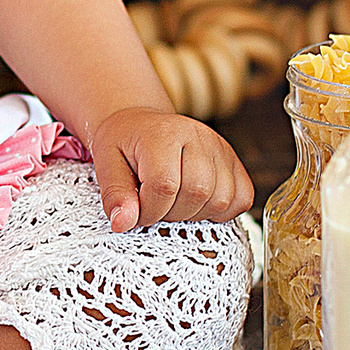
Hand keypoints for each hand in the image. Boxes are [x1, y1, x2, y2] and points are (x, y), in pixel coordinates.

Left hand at [90, 107, 253, 230]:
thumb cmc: (123, 144)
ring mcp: (220, 147)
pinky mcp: (233, 161)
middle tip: (153, 207)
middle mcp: (198, 136)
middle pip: (197, 192)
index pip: (165, 185)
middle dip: (171, 214)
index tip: (135, 212)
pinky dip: (222, 211)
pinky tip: (196, 204)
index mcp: (163, 134)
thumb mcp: (106, 164)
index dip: (149, 211)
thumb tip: (123, 224)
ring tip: (172, 203)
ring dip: (194, 214)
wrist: (140, 125)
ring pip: (222, 199)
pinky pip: (242, 198)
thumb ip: (115, 194)